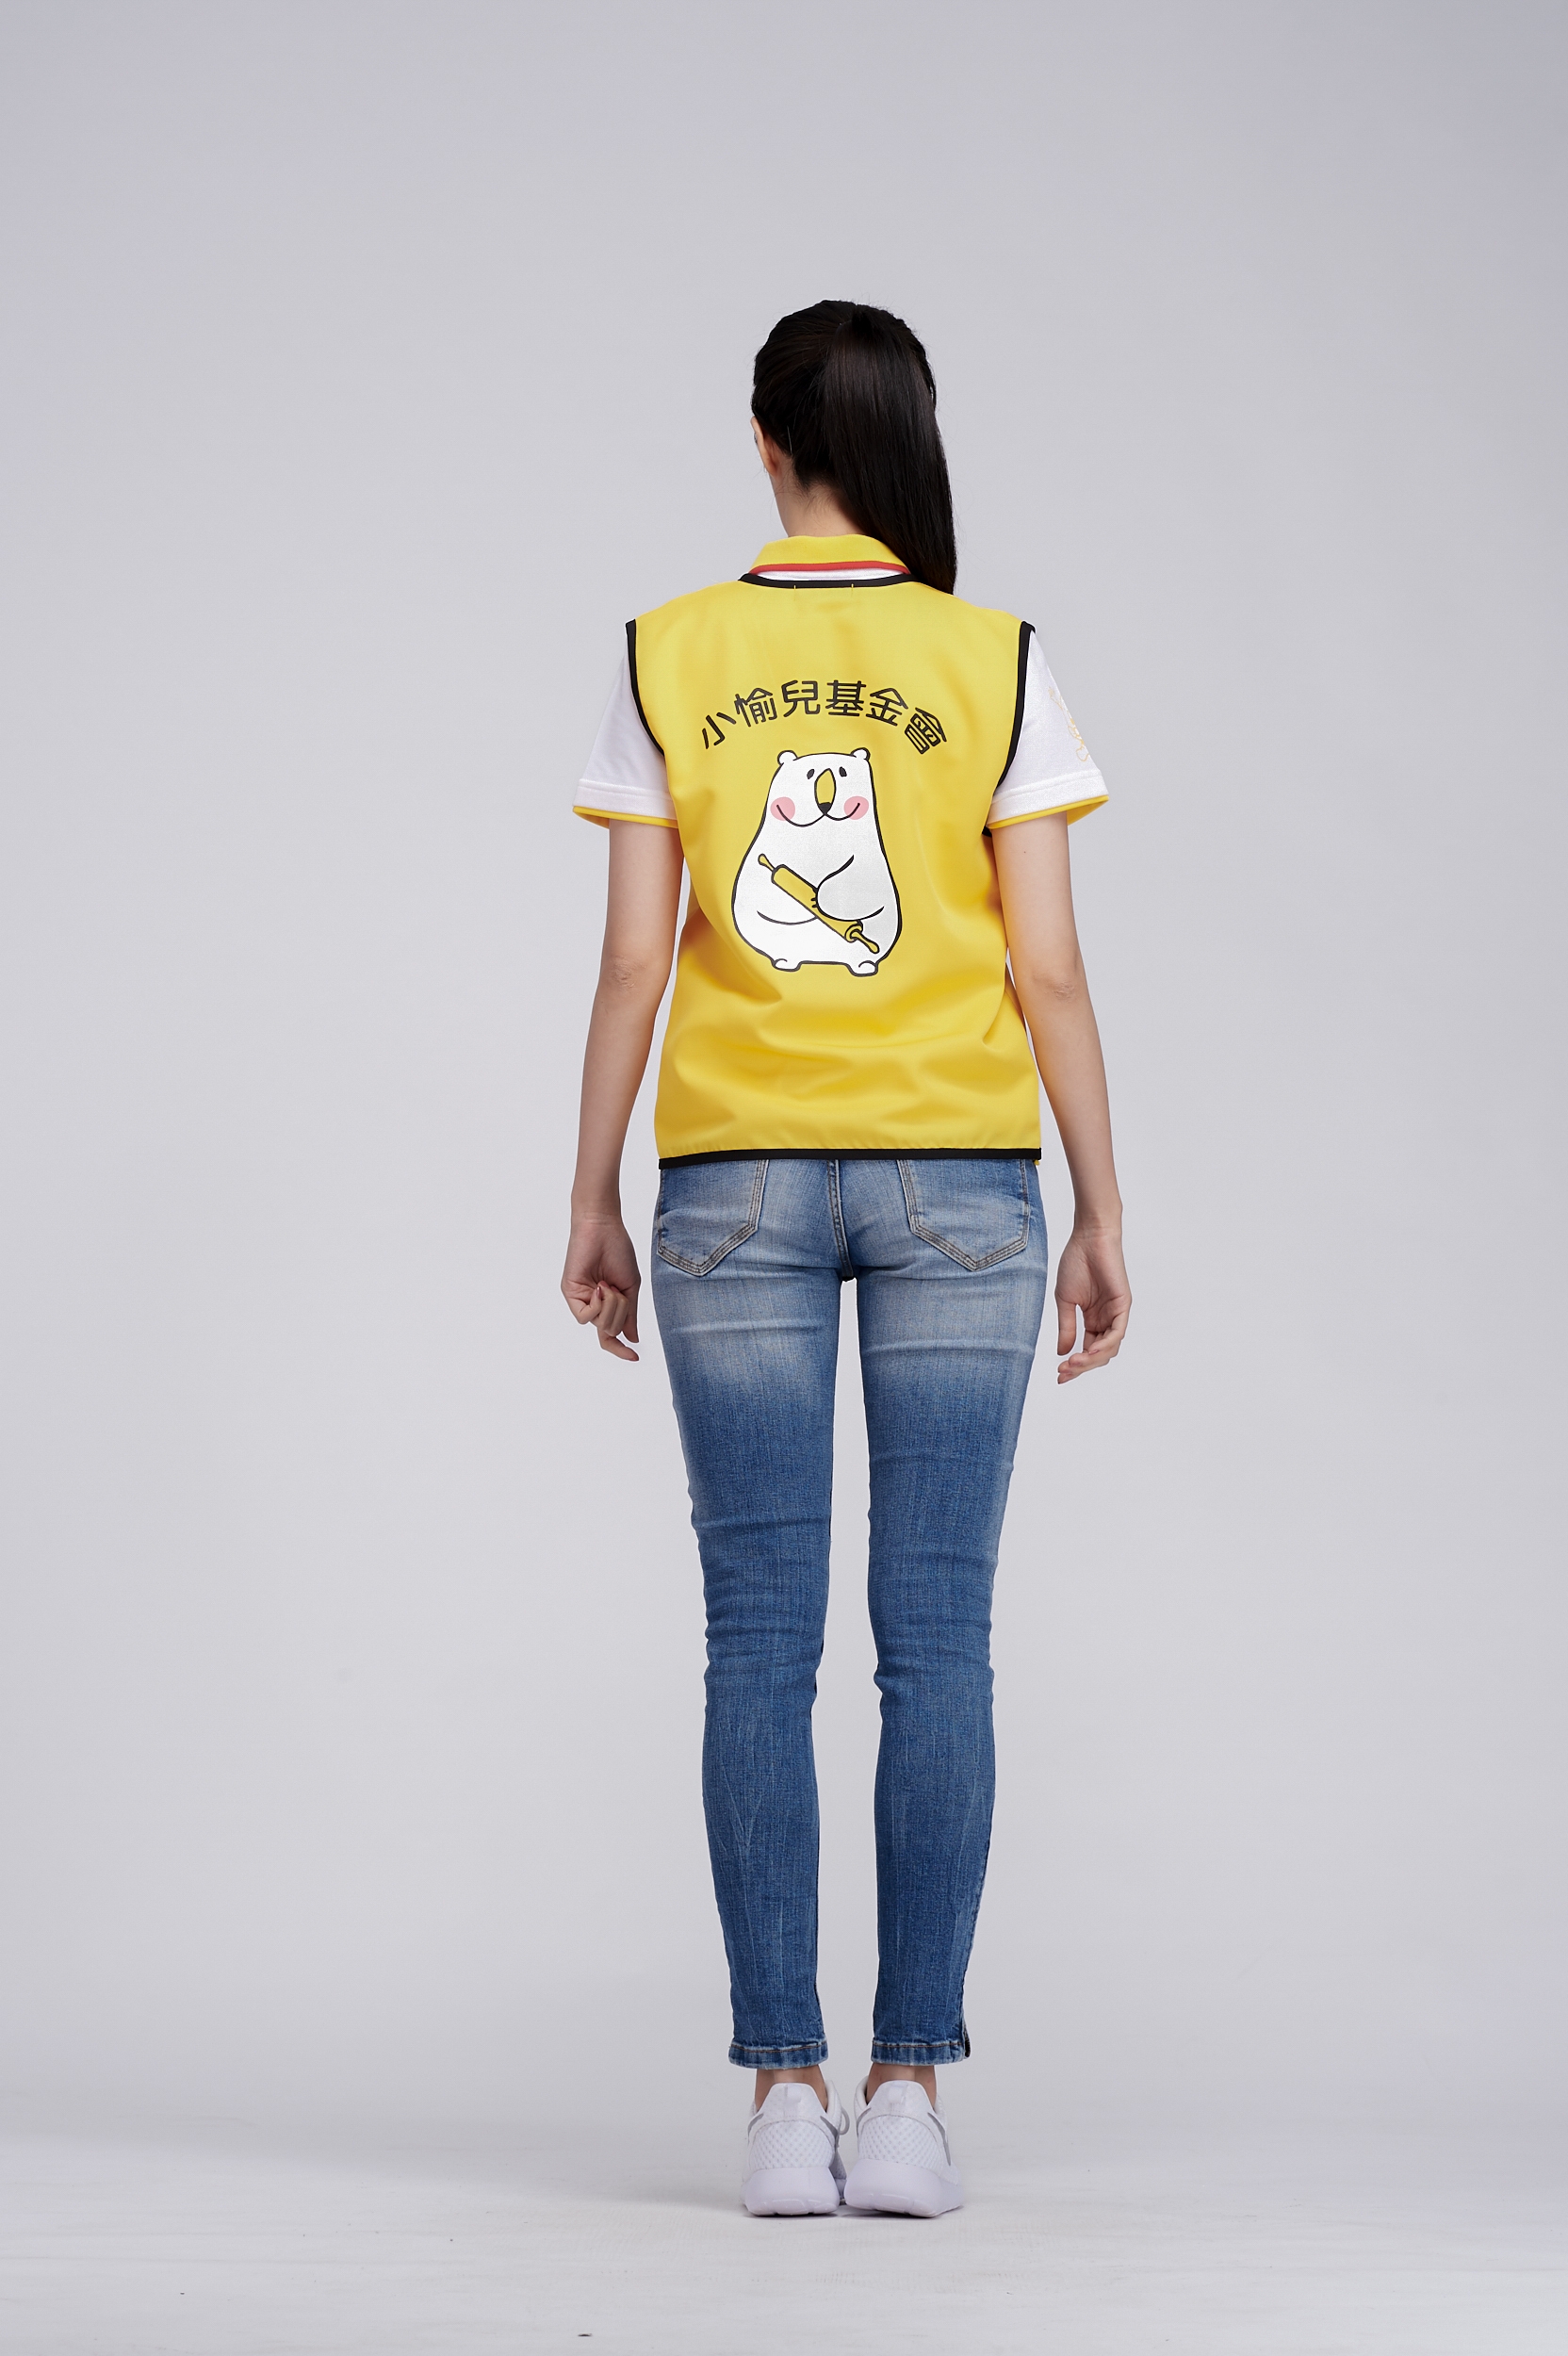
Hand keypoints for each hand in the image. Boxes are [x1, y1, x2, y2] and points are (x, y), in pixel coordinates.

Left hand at [561, 1213, 642, 1361]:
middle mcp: (592, 1304)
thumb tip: (632, 1338)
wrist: (604, 1227)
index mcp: (607, 1303)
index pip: (611, 1335)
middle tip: (619, 1291)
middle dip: (621, 1313)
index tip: (634, 1358)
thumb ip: (629, 1314)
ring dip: (612, 1307)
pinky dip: (598, 1306)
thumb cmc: (618, 1251)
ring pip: (600, 1325)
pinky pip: (586, 1316)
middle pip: (609, 1330)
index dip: (620, 1349)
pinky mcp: (570, 1293)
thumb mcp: (630, 1287)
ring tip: (610, 1285)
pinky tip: (601, 1288)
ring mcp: (581, 1299)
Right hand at [1054, 1227, 1129, 1382]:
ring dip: (1091, 1360)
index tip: (1058, 1374)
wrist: (1088, 1237)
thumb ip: (1066, 1327)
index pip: (1087, 1350)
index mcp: (1093, 1319)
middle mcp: (1107, 1320)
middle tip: (1064, 1372)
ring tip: (1073, 1363)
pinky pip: (1117, 1333)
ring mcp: (1116, 1314)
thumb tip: (1062, 1353)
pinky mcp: (1123, 1305)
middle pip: (1099, 1354)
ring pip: (1109, 1348)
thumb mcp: (1065, 1301)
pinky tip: (1088, 1353)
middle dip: (1081, 1367)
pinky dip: (1104, 1346)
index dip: (1075, 1365)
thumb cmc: (1076, 1262)